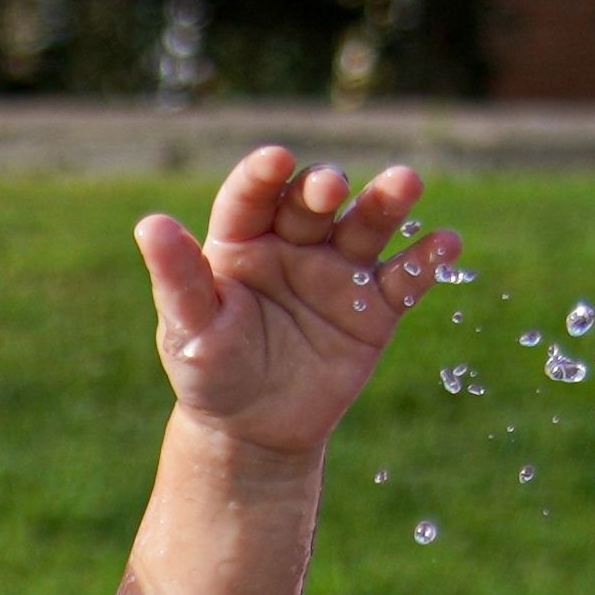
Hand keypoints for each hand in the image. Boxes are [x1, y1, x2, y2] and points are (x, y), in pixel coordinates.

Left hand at [135, 149, 458, 460]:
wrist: (253, 433)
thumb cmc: (210, 375)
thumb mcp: (188, 331)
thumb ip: (177, 280)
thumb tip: (148, 225)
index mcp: (243, 240)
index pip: (252, 196)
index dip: (263, 175)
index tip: (276, 161)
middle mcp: (294, 243)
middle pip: (314, 202)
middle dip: (323, 188)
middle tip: (330, 186)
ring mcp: (338, 270)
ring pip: (367, 224)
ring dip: (388, 201)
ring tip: (406, 183)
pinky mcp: (376, 307)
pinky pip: (405, 278)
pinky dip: (427, 260)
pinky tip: (446, 244)